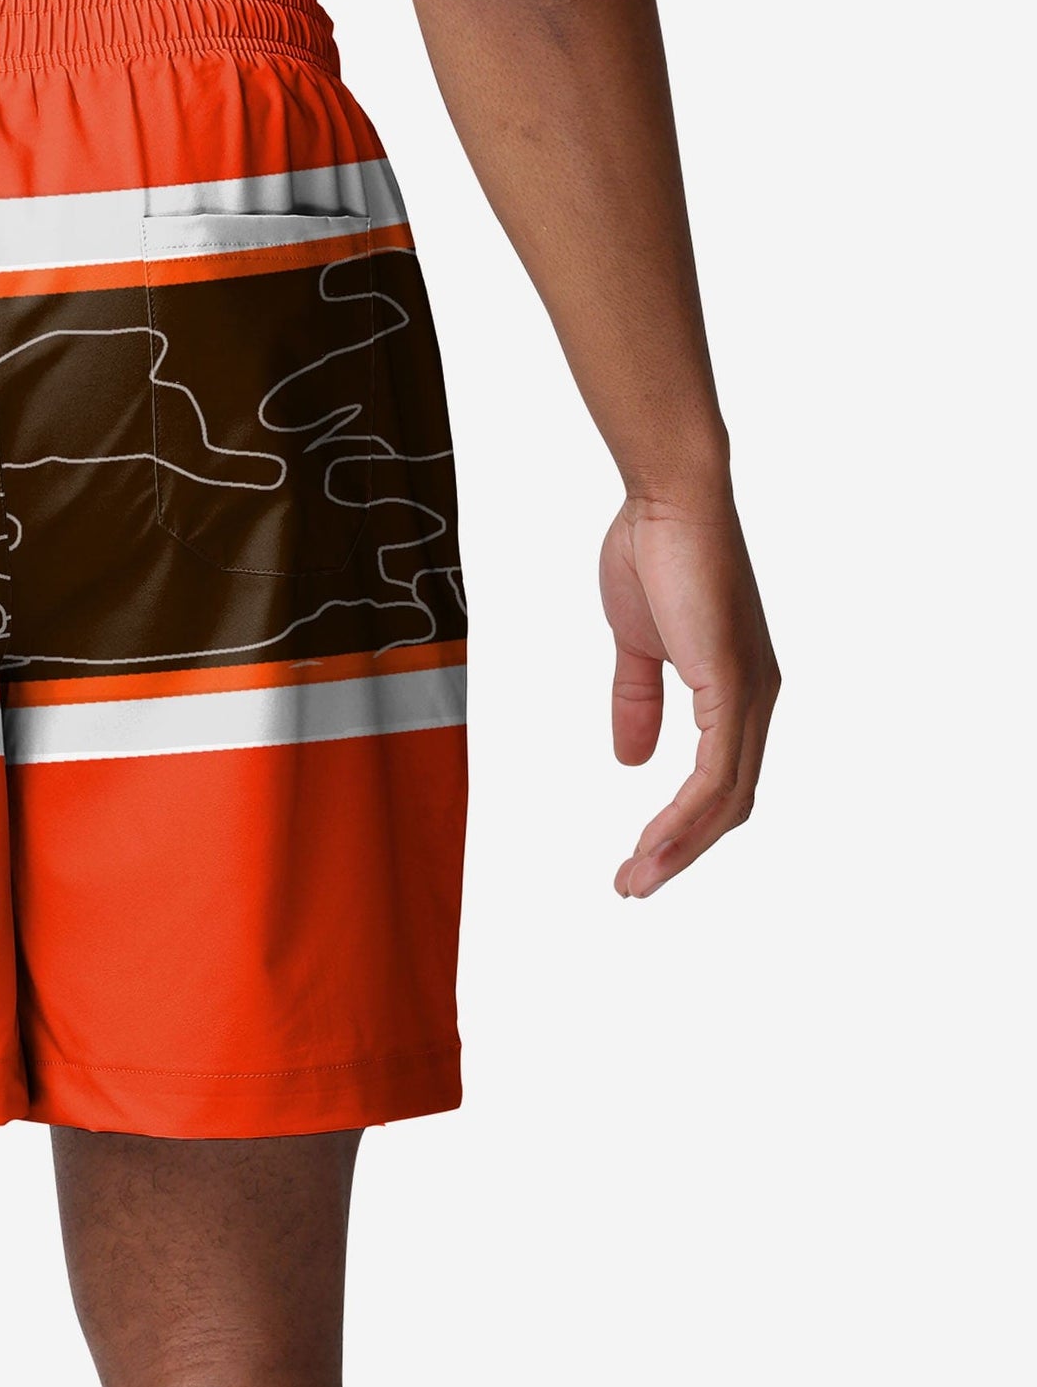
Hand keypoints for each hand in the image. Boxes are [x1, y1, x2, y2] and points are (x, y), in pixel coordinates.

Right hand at [598, 492, 778, 897]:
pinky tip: (653, 842)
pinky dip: (683, 816)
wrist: (667, 500)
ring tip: (635, 881)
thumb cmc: (654, 552)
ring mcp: (748, 694)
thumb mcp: (636, 643)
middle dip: (682, 852)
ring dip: (679, 848)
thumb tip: (632, 760)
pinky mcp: (730, 685)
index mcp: (735, 689)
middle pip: (732, 804)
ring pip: (727, 800)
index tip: (638, 858)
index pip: (722, 781)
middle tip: (634, 887)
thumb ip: (637, 699)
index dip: (683, 826)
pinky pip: (715, 772)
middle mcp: (754, 699)